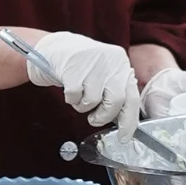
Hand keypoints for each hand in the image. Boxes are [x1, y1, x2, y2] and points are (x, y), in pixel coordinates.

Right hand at [26, 31, 140, 139]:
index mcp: (121, 63)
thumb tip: (123, 120)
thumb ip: (115, 91)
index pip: (132, 97)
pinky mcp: (72, 68)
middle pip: (116, 101)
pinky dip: (71, 99)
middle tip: (94, 118)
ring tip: (78, 95)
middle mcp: (110, 61)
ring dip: (83, 106)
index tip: (124, 136)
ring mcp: (92, 63)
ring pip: (94, 101)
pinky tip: (69, 87)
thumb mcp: (103, 73)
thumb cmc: (80, 66)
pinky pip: (75, 97)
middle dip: (104, 116)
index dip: (129, 121)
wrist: (53, 47)